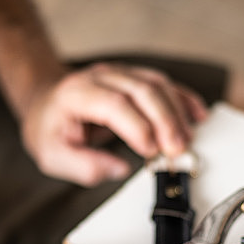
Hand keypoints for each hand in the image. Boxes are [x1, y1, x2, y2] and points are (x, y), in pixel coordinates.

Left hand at [21, 62, 208, 186]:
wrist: (46, 103)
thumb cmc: (50, 128)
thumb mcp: (53, 156)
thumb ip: (84, 166)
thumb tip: (119, 170)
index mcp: (77, 93)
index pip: (115, 104)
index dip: (138, 127)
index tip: (150, 152)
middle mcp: (101, 77)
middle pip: (143, 90)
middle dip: (165, 121)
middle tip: (176, 150)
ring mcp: (120, 73)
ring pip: (158, 84)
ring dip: (177, 113)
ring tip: (186, 141)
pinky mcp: (135, 78)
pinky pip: (165, 83)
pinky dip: (183, 99)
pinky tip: (197, 116)